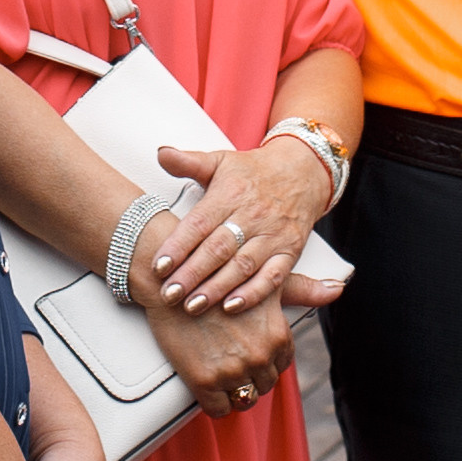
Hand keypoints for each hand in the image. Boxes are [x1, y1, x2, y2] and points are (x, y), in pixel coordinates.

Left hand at [137, 135, 332, 316]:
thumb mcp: (220, 160)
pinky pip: (273, 277)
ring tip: (193, 305)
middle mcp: (252, 216)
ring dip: (217, 288)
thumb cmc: (254, 172)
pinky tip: (232, 306)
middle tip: (169, 294)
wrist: (303, 172)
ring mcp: (272, 235)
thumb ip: (189, 162)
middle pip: (218, 249)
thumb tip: (162, 153)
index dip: (178, 246)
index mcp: (230, 194)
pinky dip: (254, 293)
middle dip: (192, 274)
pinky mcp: (289, 252)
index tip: (158, 266)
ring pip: (242, 266)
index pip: (200, 223)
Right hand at [146, 287, 292, 416]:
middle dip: (251, 376)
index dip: (266, 360)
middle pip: (264, 384)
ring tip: (220, 375)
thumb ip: (302, 290)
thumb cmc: (218, 276)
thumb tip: (337, 288)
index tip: (250, 353)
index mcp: (278, 336)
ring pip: (244, 399)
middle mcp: (260, 356)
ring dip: (235, 392)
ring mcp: (232, 371)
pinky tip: (207, 388)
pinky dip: (215, 404)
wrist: (172, 281)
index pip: (282, 365)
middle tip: (231, 361)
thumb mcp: (265, 280)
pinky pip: (218, 410)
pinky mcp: (204, 381)